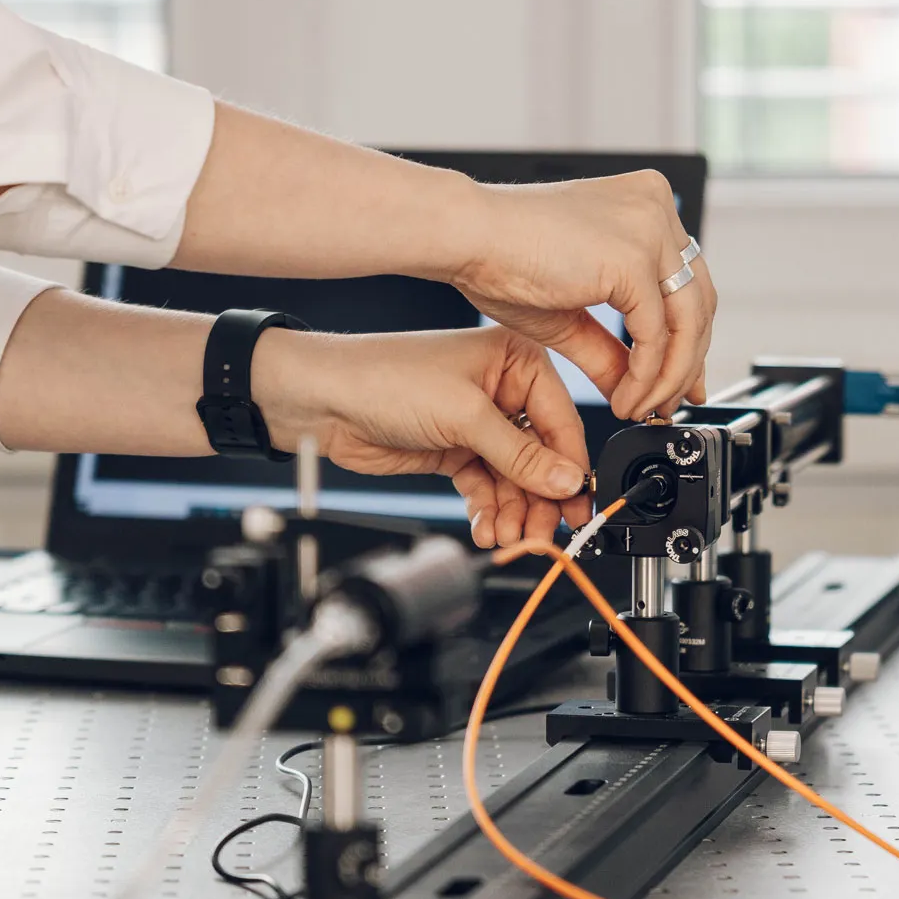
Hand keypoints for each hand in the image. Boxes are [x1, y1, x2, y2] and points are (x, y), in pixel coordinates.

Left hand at [257, 326, 593, 549]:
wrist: (323, 400)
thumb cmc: (385, 379)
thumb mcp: (464, 415)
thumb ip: (519, 453)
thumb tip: (566, 480)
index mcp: (516, 361)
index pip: (561, 421)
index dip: (568, 468)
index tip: (575, 506)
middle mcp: (503, 389)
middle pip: (540, 457)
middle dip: (538, 499)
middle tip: (539, 535)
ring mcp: (478, 422)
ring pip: (513, 479)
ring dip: (512, 511)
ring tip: (507, 537)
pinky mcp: (455, 449)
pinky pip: (485, 487)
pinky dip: (487, 510)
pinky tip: (486, 528)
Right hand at [451, 171, 714, 419]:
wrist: (464, 237)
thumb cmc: (500, 258)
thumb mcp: (571, 311)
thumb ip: (610, 348)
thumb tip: (637, 388)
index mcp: (645, 203)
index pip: (688, 280)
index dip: (689, 337)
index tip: (683, 380)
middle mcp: (656, 207)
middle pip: (698, 300)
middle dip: (687, 362)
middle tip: (668, 404)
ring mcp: (650, 228)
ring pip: (689, 320)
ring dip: (669, 377)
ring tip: (643, 409)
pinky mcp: (634, 257)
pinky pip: (657, 333)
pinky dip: (647, 375)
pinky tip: (625, 398)